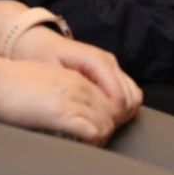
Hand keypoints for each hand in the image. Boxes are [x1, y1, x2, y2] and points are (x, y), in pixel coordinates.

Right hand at [0, 41, 119, 144]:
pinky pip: (93, 131)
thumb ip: (60, 92)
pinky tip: (80, 147)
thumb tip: (63, 112)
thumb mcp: (44, 81)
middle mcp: (79, 86)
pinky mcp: (62, 113)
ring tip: (86, 148)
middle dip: (107, 129)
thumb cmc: (10, 85)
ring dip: (101, 139)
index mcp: (75, 78)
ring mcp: (72, 99)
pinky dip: (92, 143)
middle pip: (112, 111)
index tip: (94, 131)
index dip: (105, 118)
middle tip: (92, 143)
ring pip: (107, 122)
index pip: (108, 99)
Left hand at [11, 27, 141, 126]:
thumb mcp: (48, 72)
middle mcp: (108, 61)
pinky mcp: (111, 72)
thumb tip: (81, 111)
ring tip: (99, 125)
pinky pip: (128, 94)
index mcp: (95, 59)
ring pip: (133, 97)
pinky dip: (121, 108)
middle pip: (129, 98)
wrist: (40, 42)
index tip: (94, 132)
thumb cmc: (42, 56)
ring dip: (121, 114)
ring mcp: (112, 66)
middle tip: (96, 131)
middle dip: (116, 118)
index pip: (117, 96)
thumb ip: (67, 88)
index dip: (109, 118)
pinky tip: (103, 116)